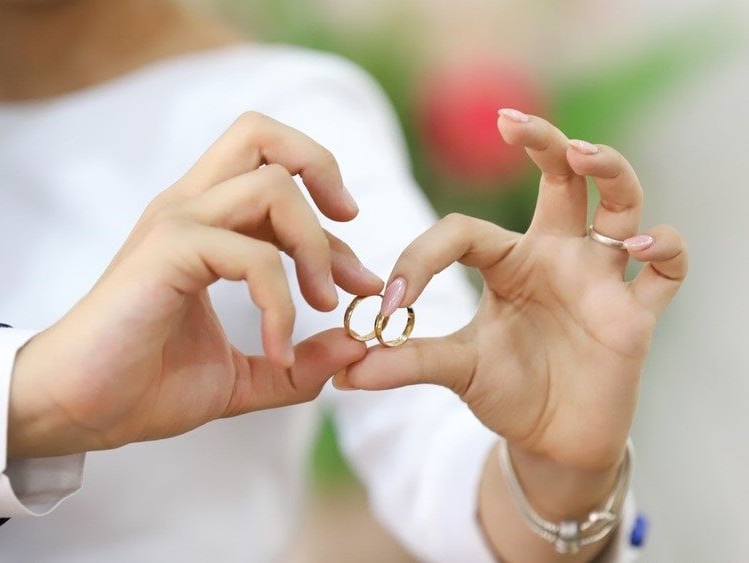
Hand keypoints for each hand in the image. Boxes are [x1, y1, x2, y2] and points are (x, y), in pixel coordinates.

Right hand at [8, 112, 382, 456]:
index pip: (276, 178)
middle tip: (348, 237)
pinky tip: (277, 346)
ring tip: (323, 304)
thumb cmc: (144, 385)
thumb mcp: (242, 377)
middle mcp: (189, 209)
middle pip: (262, 134)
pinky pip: (251, 253)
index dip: (329, 225)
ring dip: (314, 243)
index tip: (359, 282)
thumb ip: (298, 363)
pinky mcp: (167, 251)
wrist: (78, 409)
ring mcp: (176, 224)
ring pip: (270, 183)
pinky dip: (280, 299)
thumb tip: (356, 350)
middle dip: (322, 170)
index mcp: (203, 225)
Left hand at [338, 111, 686, 474]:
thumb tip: (341, 371)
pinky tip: (641, 247)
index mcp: (506, 261)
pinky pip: (668, 267)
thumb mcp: (455, 370)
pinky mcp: (636, 313)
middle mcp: (556, 254)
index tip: (393, 304)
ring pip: (621, 201)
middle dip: (541, 140)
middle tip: (510, 121)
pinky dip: (665, 248)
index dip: (420, 259)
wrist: (553, 438)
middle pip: (560, 176)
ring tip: (583, 154)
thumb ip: (405, 363)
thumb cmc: (507, 391)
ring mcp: (600, 278)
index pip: (461, 232)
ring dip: (609, 172)